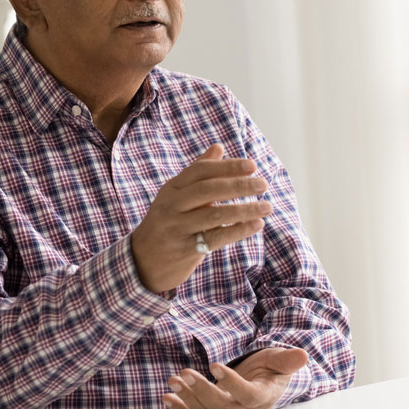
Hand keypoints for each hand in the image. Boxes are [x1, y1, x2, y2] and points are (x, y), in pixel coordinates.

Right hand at [130, 144, 272, 293]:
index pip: (200, 171)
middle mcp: (171, 206)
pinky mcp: (184, 250)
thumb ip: (198, 173)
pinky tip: (256, 225)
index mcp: (172, 189)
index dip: (227, 166)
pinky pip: (215, 238)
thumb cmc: (167, 224)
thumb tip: (218, 147)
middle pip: (208, 189)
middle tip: (263, 184)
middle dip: (238, 185)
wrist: (141, 262)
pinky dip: (238, 230)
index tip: (252, 165)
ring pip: (214, 215)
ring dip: (244, 210)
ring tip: (267, 207)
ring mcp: (176, 228)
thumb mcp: (176, 196)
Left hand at [162, 347, 308, 408]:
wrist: (261, 383)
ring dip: (188, 397)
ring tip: (174, 380)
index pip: (247, 395)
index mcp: (262, 398)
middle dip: (202, 391)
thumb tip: (302, 355)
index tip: (214, 365)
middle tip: (185, 374)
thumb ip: (288, 360)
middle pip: (222, 407)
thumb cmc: (270, 369)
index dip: (231, 383)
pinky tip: (167, 397)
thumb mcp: (279, 361)